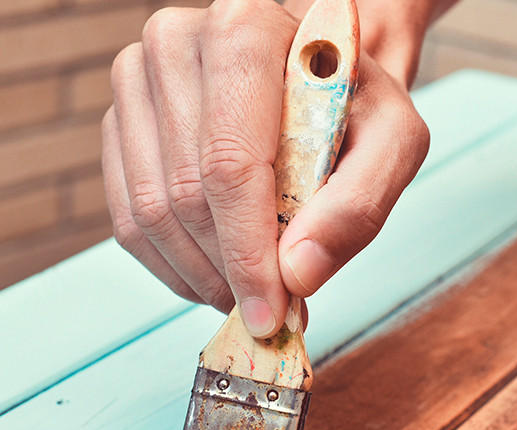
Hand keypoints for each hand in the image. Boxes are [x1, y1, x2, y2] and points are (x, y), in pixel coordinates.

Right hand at [102, 0, 429, 337]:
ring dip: (201, 276)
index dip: (248, 253)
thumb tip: (297, 274)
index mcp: (245, 30)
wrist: (318, 78)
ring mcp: (136, 80)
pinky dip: (174, 265)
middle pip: (186, 194)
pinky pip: (127, 217)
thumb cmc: (359, 105)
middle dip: (230, 271)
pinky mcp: (120, 122)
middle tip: (274, 310)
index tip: (272, 312)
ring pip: (149, 213)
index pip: (230, 164)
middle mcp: (176, 41)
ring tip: (251, 296)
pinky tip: (218, 276)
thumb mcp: (395, 142)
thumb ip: (360, 206)